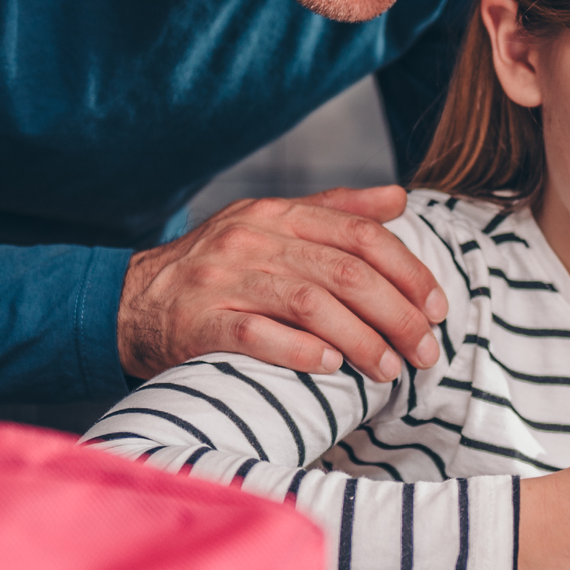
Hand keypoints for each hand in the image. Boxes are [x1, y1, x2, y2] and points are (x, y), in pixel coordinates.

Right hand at [118, 186, 447, 381]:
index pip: (361, 236)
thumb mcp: (271, 226)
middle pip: (345, 272)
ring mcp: (224, 279)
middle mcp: (253, 240)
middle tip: (426, 351)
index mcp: (277, 214)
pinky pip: (256, 334)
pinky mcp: (199, 321)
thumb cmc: (217, 268)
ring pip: (309, 303)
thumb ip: (335, 212)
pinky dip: (299, 350)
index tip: (438, 309)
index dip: (408, 272)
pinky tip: (331, 367)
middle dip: (397, 314)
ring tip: (389, 370)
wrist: (132, 302)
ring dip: (360, 339)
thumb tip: (399, 199)